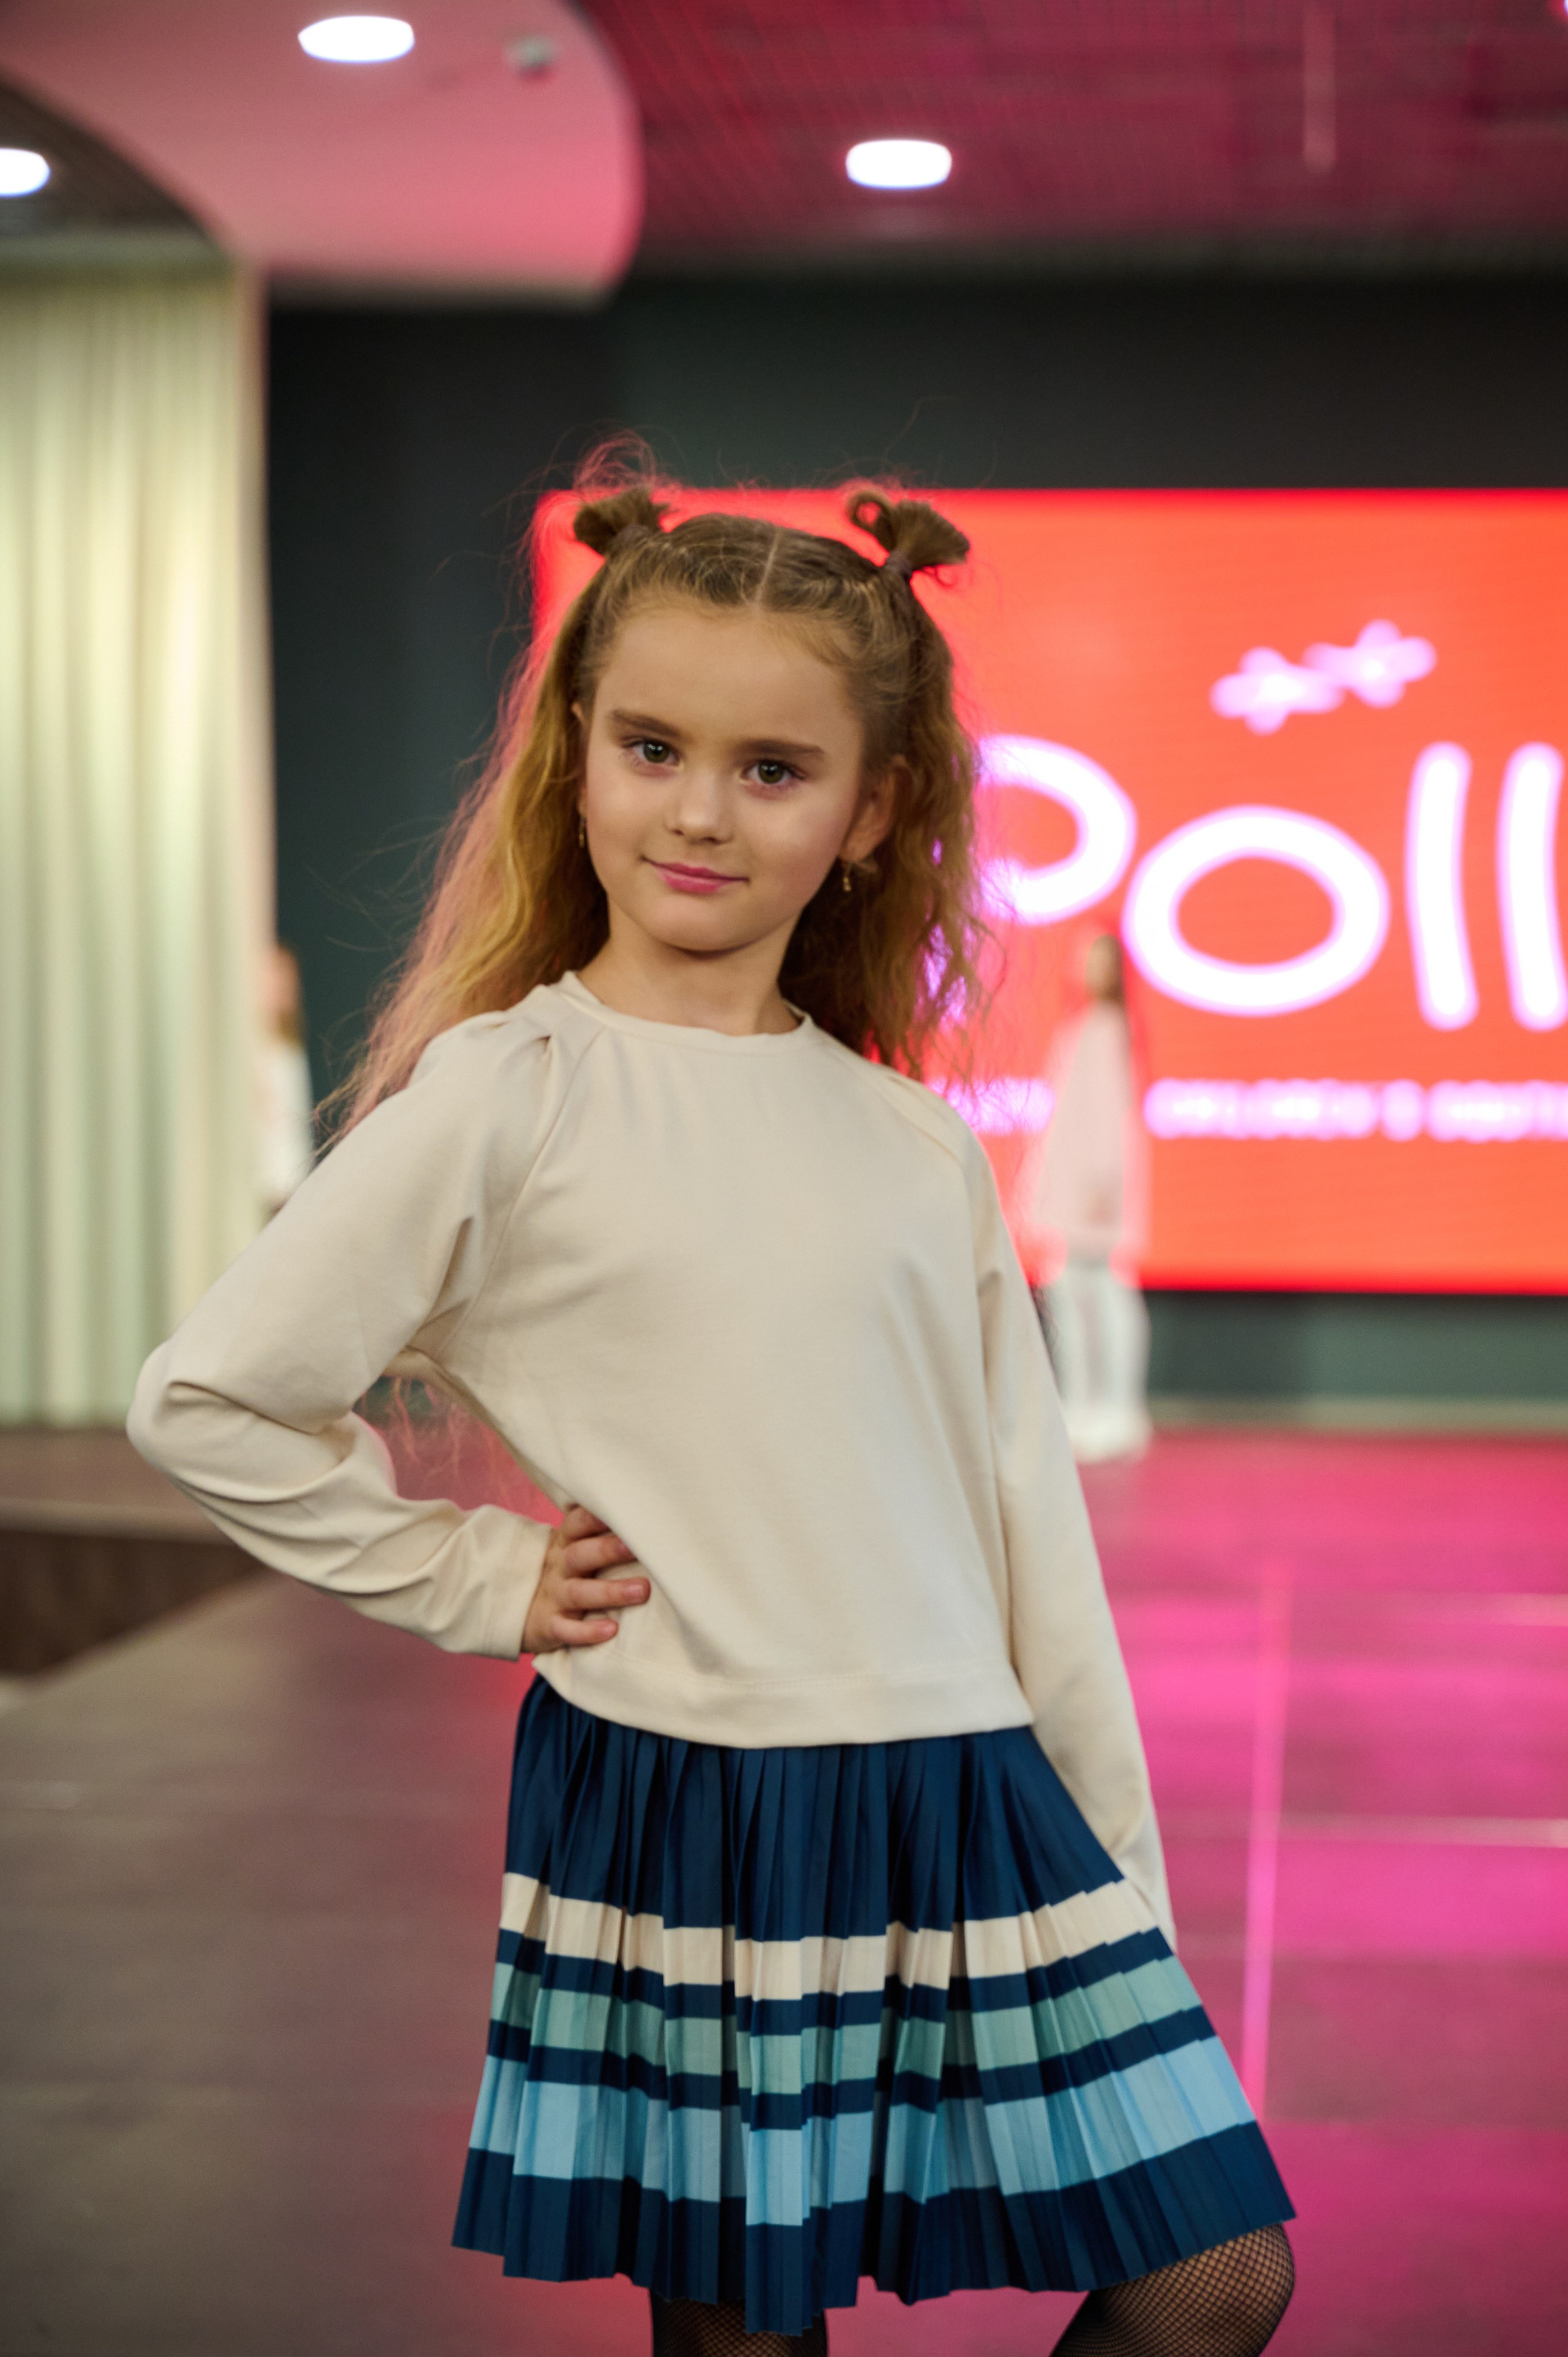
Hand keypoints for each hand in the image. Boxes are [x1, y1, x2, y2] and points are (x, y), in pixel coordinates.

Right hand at [522, 1505, 647, 1654]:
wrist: (520, 1610)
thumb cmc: (565, 1573)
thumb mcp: (573, 1549)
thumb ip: (600, 1535)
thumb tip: (647, 1519)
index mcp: (564, 1543)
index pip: (577, 1523)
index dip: (597, 1516)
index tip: (625, 1510)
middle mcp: (558, 1567)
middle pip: (580, 1555)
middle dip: (609, 1550)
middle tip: (638, 1548)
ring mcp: (553, 1597)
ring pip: (579, 1593)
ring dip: (610, 1592)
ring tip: (641, 1591)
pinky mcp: (549, 1626)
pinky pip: (566, 1630)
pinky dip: (588, 1632)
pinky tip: (612, 1630)